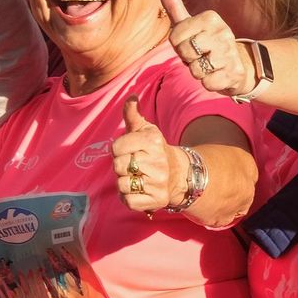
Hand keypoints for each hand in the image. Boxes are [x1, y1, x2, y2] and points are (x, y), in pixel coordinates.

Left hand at [110, 97, 181, 214]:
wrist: (180, 174)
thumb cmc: (155, 150)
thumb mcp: (146, 130)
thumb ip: (133, 114)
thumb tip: (131, 97)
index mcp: (152, 141)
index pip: (116, 147)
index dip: (118, 150)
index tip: (129, 151)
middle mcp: (157, 161)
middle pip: (118, 166)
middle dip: (121, 167)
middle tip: (133, 166)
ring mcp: (158, 182)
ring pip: (121, 184)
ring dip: (124, 183)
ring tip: (136, 178)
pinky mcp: (157, 200)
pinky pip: (129, 201)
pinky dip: (128, 198)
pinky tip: (138, 191)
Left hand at [161, 0, 252, 95]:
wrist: (239, 65)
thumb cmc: (207, 44)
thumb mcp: (190, 24)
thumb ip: (174, 5)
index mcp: (210, 18)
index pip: (174, 37)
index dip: (178, 45)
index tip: (192, 43)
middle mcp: (223, 32)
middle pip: (185, 52)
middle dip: (188, 59)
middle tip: (200, 55)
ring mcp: (230, 53)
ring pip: (195, 69)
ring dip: (198, 72)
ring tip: (209, 65)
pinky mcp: (234, 73)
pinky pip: (207, 83)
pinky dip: (209, 83)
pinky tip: (218, 75)